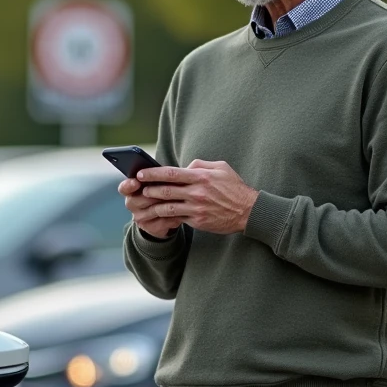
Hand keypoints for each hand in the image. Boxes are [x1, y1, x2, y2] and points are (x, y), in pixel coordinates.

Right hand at [119, 177, 185, 238]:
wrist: (164, 216)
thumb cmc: (161, 192)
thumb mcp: (159, 182)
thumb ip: (160, 175)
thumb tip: (178, 168)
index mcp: (131, 190)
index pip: (124, 188)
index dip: (129, 185)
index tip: (136, 182)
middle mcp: (132, 204)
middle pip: (139, 199)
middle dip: (154, 193)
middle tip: (168, 188)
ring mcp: (140, 217)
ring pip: (153, 210)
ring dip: (167, 204)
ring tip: (180, 198)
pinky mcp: (150, 227)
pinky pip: (163, 221)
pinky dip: (174, 215)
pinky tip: (183, 211)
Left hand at [135, 160, 258, 235]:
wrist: (248, 211)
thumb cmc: (234, 188)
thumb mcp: (221, 168)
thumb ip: (201, 165)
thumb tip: (185, 167)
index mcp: (201, 177)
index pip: (171, 173)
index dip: (153, 173)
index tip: (140, 173)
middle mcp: (197, 192)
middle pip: (165, 190)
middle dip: (148, 189)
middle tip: (137, 188)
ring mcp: (197, 208)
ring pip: (167, 206)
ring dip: (153, 204)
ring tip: (144, 202)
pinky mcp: (198, 221)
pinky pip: (177, 218)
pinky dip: (165, 216)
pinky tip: (157, 214)